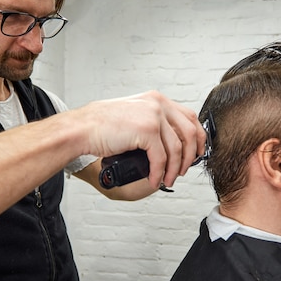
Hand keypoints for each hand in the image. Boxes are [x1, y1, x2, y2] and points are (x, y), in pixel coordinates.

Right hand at [81, 91, 205, 188]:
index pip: (189, 117)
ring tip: (168, 179)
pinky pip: (162, 158)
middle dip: (191, 156)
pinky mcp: (147, 131)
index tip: (197, 153)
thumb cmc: (101, 125)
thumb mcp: (134, 116)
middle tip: (184, 170)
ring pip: (177, 149)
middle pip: (190, 132)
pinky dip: (160, 173)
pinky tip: (155, 180)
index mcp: (156, 99)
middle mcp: (158, 104)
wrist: (82, 128)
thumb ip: (153, 123)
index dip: (198, 138)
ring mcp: (154, 116)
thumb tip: (174, 145)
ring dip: (175, 169)